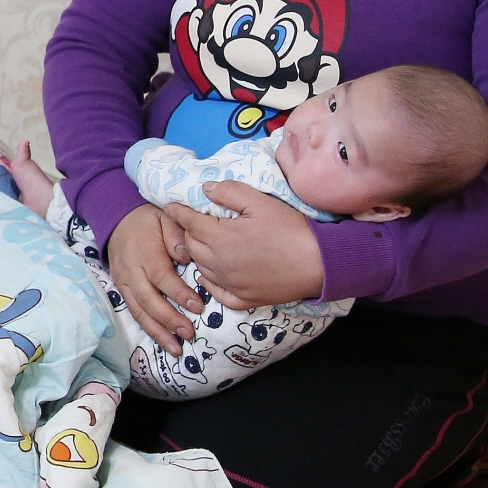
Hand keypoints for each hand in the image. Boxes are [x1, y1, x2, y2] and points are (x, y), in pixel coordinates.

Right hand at [107, 203, 202, 355]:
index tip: (198, 306)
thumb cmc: (148, 220)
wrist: (117, 219)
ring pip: (139, 311)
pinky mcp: (121, 290)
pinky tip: (163, 341)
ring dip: (158, 332)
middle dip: (168, 319)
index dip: (178, 293)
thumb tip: (186, 257)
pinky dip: (148, 328)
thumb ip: (177, 235)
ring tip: (176, 348)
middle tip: (189, 333)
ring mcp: (124, 282)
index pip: (161, 277)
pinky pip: (134, 312)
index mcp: (144, 253)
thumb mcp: (165, 217)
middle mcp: (131, 271)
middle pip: (148, 300)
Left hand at [166, 181, 326, 311]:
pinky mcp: (244, 298)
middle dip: (188, 231)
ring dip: (198, 254)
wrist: (319, 264)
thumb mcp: (260, 202)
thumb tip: (205, 189)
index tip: (169, 205)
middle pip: (191, 245)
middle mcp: (219, 263)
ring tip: (203, 244)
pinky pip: (217, 292)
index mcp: (220, 237)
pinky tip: (211, 275)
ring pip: (201, 267)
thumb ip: (229, 192)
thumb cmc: (291, 229)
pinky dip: (210, 282)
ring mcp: (230, 283)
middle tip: (192, 222)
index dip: (177, 211)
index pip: (189, 222)